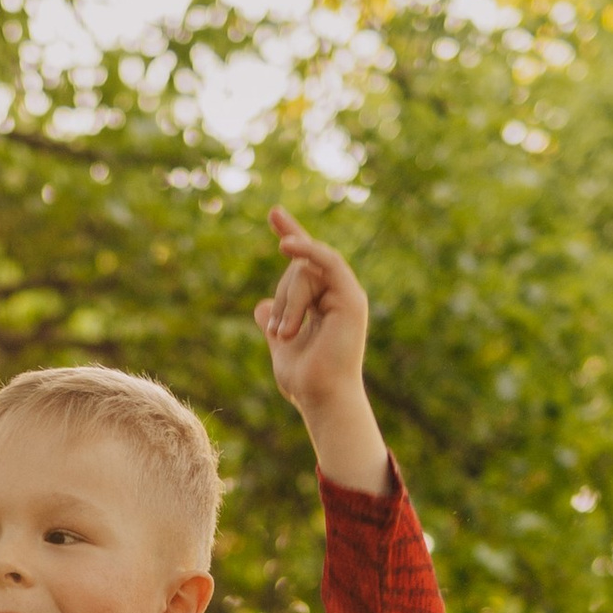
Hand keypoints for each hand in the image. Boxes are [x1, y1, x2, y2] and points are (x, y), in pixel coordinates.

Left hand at [254, 206, 384, 486]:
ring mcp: (347, 295)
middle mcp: (339, 295)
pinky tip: (286, 243)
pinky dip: (306, 250)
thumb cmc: (306, 381)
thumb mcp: (281, 346)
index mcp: (325, 303)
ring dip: (289, 301)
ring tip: (288, 334)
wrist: (323, 399)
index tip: (274, 213)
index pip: (306, 261)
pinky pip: (325, 262)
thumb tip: (262, 307)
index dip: (291, 234)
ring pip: (304, 269)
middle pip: (299, 267)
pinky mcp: (351, 298)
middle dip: (283, 296)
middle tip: (281, 333)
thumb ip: (274, 324)